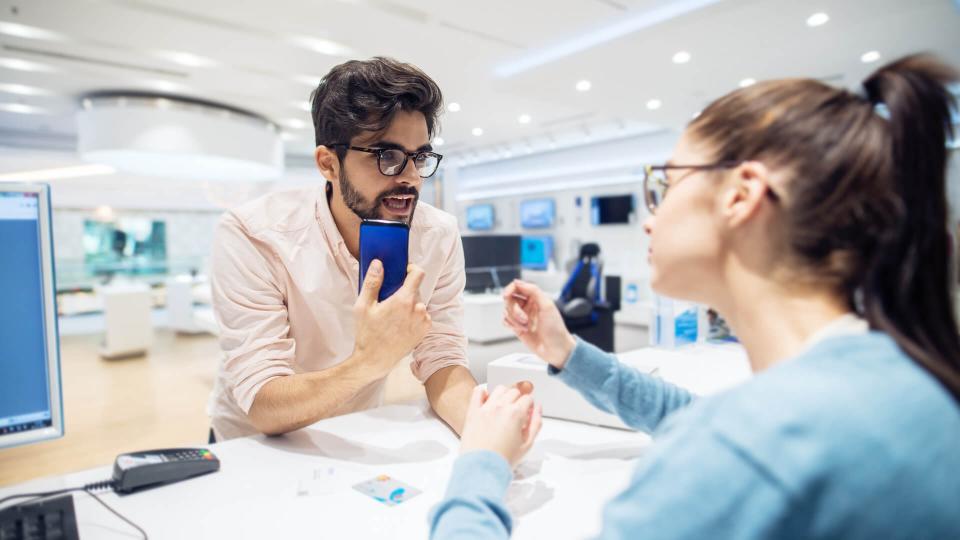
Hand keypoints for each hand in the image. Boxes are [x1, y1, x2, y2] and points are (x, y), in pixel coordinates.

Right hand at [353, 260, 431, 377]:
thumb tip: (378, 263)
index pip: (418, 274)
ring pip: (419, 303)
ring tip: (393, 315)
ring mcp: (423, 321)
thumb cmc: (367, 334)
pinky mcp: (425, 331)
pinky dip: (413, 316)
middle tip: (389, 299)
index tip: (404, 271)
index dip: (411, 269)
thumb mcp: (363, 306)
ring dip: (409, 304)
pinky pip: (422, 315)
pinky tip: (400, 324)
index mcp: (403, 300)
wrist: (375, 360)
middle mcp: (418, 309)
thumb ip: (372, 282)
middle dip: (404, 290)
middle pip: (416, 289)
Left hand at [459, 384, 542, 467]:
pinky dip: (484, 391)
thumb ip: (536, 424)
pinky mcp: (473, 412)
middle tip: (518, 410)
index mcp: (516, 414)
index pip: (528, 398)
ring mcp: (485, 408)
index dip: (530, 405)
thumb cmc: (502, 460)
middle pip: (514, 391)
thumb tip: (538, 409)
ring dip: (504, 393)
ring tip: (504, 405)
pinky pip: (478, 392)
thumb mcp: (527, 445)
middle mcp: (501, 407)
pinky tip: (488, 399)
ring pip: (499, 389)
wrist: (481, 468)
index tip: (527, 412)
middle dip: (519, 398)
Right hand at [502, 280, 576, 369]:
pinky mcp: (517, 326)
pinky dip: (510, 324)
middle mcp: (528, 305)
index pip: (517, 287)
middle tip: (524, 318)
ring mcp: (522, 316)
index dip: (509, 290)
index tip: (506, 296)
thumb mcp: (547, 306)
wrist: (555, 349)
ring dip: (514, 319)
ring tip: (526, 326)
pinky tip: (521, 329)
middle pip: (509, 299)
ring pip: (506, 310)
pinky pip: (506, 320)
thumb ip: (533, 291)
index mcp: (536, 297)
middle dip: (514, 309)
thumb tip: (518, 282)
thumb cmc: (556, 330)